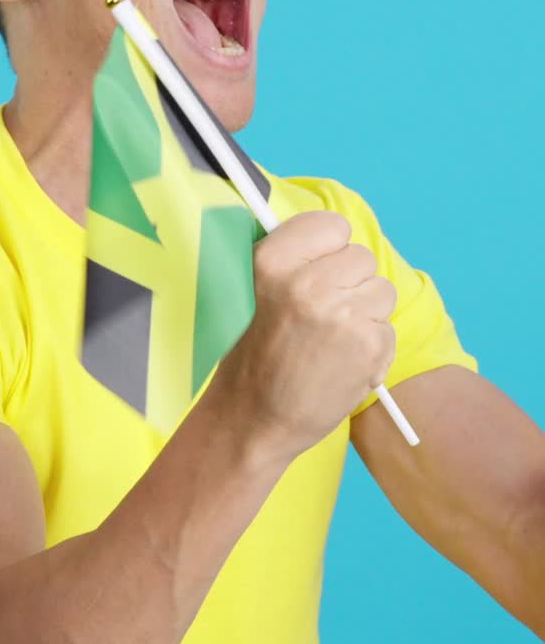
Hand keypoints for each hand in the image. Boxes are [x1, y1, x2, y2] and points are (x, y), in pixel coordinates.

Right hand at [216, 211, 396, 458]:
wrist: (256, 418)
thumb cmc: (257, 355)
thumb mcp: (258, 291)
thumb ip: (295, 259)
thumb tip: (334, 235)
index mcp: (272, 261)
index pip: (332, 224)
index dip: (331, 248)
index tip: (320, 268)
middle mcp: (307, 282)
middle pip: (362, 257)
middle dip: (351, 283)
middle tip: (323, 315)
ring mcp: (341, 314)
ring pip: (383, 290)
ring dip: (366, 313)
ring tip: (333, 339)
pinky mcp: (367, 345)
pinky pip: (387, 328)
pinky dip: (372, 347)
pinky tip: (343, 363)